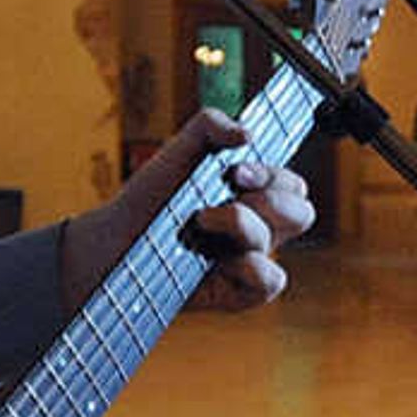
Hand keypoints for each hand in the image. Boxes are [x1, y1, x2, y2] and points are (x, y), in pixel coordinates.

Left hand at [61, 108, 314, 312]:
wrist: (116, 239)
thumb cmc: (152, 197)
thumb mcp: (180, 149)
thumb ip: (212, 124)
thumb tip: (247, 133)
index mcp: (253, 197)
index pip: (291, 186)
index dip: (273, 174)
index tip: (236, 171)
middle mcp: (257, 229)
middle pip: (301, 213)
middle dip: (269, 198)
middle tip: (229, 191)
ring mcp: (248, 261)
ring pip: (277, 242)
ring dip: (242, 224)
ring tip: (201, 221)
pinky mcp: (237, 293)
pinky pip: (270, 282)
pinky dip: (251, 267)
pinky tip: (219, 261)